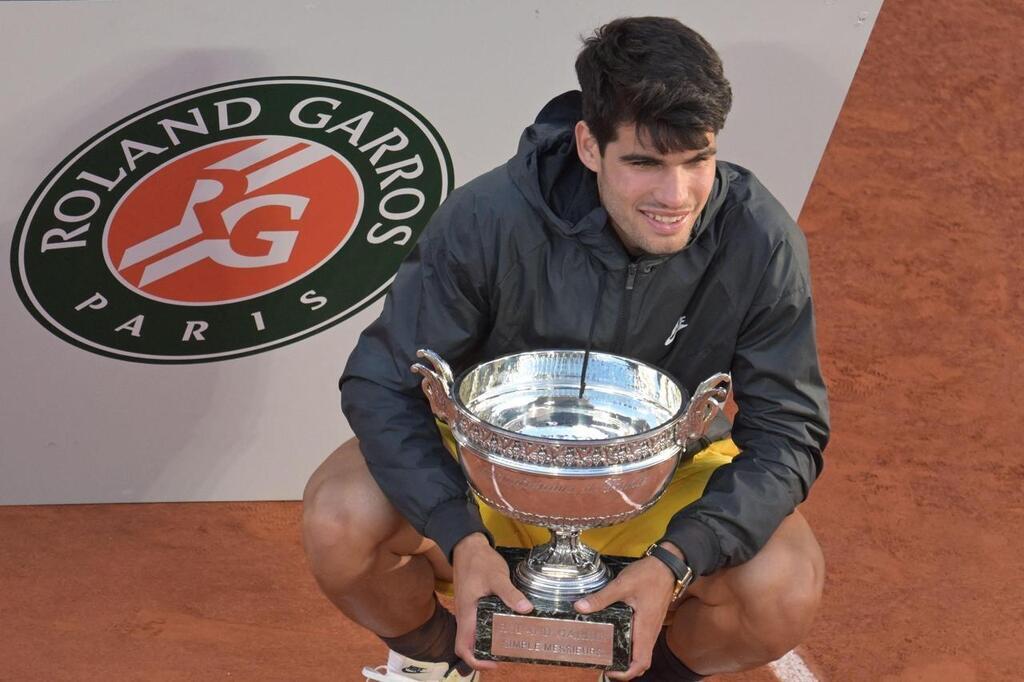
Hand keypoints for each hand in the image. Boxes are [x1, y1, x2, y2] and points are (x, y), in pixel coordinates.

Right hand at [451, 533, 532, 670]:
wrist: (467, 544)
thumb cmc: (479, 561)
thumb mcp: (497, 576)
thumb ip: (509, 593)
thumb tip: (526, 609)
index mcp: (467, 613)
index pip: (462, 647)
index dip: (475, 661)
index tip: (494, 662)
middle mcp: (465, 615)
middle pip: (469, 644)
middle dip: (485, 654)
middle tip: (507, 653)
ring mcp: (468, 609)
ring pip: (474, 634)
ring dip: (488, 641)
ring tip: (509, 641)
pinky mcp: (473, 602)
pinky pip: (479, 622)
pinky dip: (490, 628)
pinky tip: (506, 622)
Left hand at [574, 553, 678, 679]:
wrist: (668, 565)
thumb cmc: (649, 575)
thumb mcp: (622, 585)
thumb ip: (602, 598)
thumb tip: (580, 608)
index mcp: (645, 628)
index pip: (641, 662)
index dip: (626, 673)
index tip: (610, 671)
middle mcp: (651, 632)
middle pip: (642, 662)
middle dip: (625, 669)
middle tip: (605, 664)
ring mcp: (652, 627)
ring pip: (643, 652)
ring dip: (628, 658)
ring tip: (608, 652)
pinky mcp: (651, 620)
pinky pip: (643, 641)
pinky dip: (632, 646)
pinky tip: (617, 635)